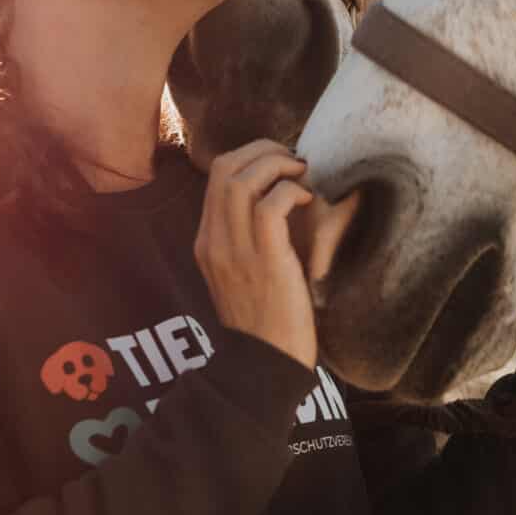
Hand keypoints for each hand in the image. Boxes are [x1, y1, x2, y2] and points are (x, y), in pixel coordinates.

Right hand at [193, 139, 317, 370]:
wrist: (265, 365)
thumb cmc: (266, 318)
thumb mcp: (243, 273)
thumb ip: (248, 238)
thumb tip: (278, 199)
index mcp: (206, 241)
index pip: (216, 175)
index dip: (251, 155)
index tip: (280, 161)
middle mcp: (214, 241)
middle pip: (225, 167)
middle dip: (263, 150)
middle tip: (294, 159)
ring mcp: (235, 251)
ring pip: (242, 180)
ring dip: (278, 164)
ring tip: (302, 174)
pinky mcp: (264, 262)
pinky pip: (271, 205)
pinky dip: (291, 191)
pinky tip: (309, 201)